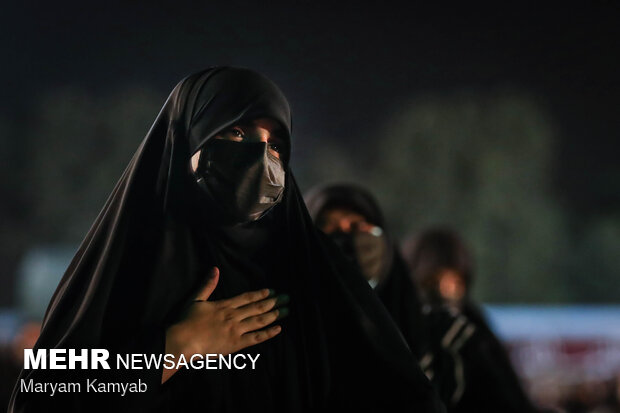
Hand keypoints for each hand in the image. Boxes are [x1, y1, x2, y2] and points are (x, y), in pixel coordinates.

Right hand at [162, 267, 287, 382]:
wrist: (182, 341)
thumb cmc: (186, 321)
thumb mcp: (196, 299)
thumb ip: (207, 285)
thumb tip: (215, 269)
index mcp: (225, 305)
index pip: (247, 298)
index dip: (261, 294)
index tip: (273, 291)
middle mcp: (234, 316)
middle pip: (257, 307)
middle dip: (274, 302)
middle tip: (287, 298)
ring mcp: (236, 330)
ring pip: (259, 321)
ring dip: (274, 315)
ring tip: (286, 311)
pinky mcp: (236, 344)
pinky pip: (256, 338)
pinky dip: (268, 333)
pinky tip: (278, 329)